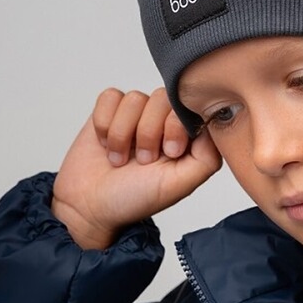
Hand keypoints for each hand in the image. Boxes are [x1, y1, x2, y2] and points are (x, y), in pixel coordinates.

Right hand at [51, 88, 221, 248]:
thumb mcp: (179, 184)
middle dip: (148, 132)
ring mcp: (135, 114)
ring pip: (134, 98)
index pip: (190, 107)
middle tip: (142, 160)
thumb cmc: (135, 199)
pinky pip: (110, 97)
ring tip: (120, 158)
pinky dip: (104, 123)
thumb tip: (213, 123)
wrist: (89, 206)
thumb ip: (206, 157)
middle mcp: (162, 121)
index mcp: (184, 136)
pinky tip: (105, 144)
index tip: (168, 153)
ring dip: (123, 133)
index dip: (176, 126)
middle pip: (162, 97)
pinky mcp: (109, 110)